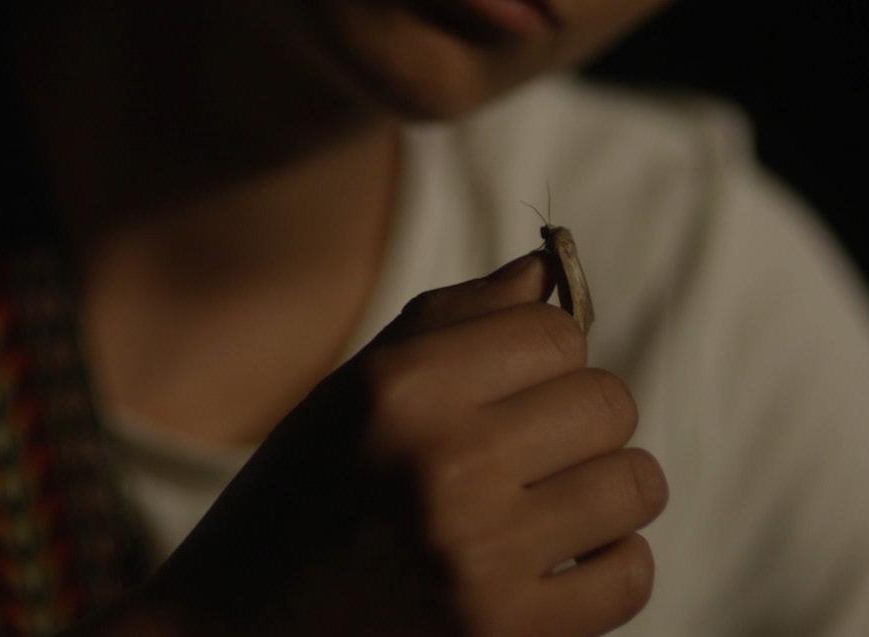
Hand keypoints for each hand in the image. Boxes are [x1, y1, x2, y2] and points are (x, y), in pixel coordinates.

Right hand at [145, 252, 667, 635]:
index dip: (547, 356)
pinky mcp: (504, 634)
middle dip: (582, 421)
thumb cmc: (298, 502)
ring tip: (551, 505)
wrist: (233, 636)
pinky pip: (629, 576)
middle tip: (533, 452)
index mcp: (399, 389)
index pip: (557, 332)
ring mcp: (479, 558)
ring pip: (635, 485)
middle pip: (608, 403)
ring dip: (606, 491)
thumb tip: (547, 269)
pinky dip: (608, 567)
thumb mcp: (351, 392)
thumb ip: (451, 322)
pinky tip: (559, 564)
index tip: (518, 388)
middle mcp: (443, 465)